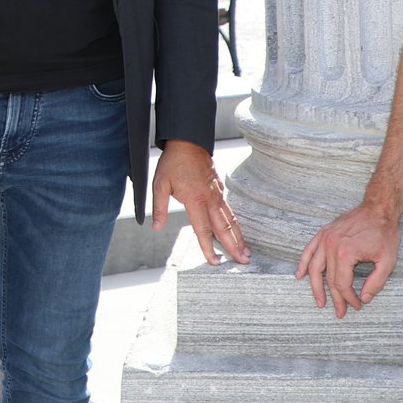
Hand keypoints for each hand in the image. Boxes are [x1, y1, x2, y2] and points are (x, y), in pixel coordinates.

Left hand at [152, 139, 249, 264]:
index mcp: (195, 199)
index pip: (203, 229)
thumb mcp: (160, 184)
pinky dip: (235, 224)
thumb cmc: (173, 162)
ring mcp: (217, 193)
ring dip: (239, 237)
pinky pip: (229, 210)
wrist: (188, 140)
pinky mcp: (219, 189)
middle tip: (243, 262)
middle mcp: (210, 198)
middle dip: (234, 246)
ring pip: (231, 219)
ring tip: (246, 252)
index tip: (215, 262)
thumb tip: (157, 227)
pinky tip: (237, 232)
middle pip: (224, 228)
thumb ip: (159, 208)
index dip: (209, 248)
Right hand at [295, 200, 399, 318]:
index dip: (350, 298)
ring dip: (316, 287)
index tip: (358, 305)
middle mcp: (331, 245)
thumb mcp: (387, 261)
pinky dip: (303, 263)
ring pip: (314, 268)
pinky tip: (300, 275)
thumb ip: (376, 283)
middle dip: (336, 298)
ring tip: (320, 301)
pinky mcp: (324, 232)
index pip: (342, 284)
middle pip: (329, 279)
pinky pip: (309, 250)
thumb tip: (365, 298)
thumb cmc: (384, 232)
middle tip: (341, 312)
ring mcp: (325, 238)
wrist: (378, 208)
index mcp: (346, 253)